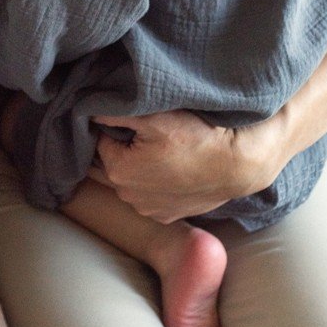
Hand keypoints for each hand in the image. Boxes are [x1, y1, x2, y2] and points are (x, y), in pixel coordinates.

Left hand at [90, 110, 275, 222]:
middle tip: (142, 135)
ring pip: (130, 182)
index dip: (113, 127)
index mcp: (117, 170)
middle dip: (119, 150)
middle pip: (112, 164)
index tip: (131, 119)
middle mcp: (127, 196)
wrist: (236, 165)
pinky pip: (149, 196)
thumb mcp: (153, 117)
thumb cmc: (195, 138)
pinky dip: (152, 184)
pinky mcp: (167, 215)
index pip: (101, 140)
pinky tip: (167, 169)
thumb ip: (115, 113)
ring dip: (135, 168)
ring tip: (156, 151)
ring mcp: (148, 209)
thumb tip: (90, 111)